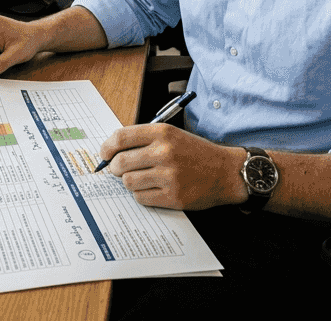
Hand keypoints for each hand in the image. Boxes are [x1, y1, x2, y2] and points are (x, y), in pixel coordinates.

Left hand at [99, 123, 246, 209]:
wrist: (226, 172)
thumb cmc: (196, 153)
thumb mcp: (173, 135)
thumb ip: (145, 139)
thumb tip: (113, 150)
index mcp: (162, 133)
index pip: (121, 137)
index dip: (107, 147)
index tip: (104, 154)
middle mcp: (164, 152)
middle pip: (120, 163)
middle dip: (114, 168)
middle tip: (118, 170)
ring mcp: (169, 176)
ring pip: (128, 182)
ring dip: (129, 182)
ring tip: (141, 179)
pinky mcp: (173, 196)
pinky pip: (141, 198)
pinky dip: (142, 195)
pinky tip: (153, 189)